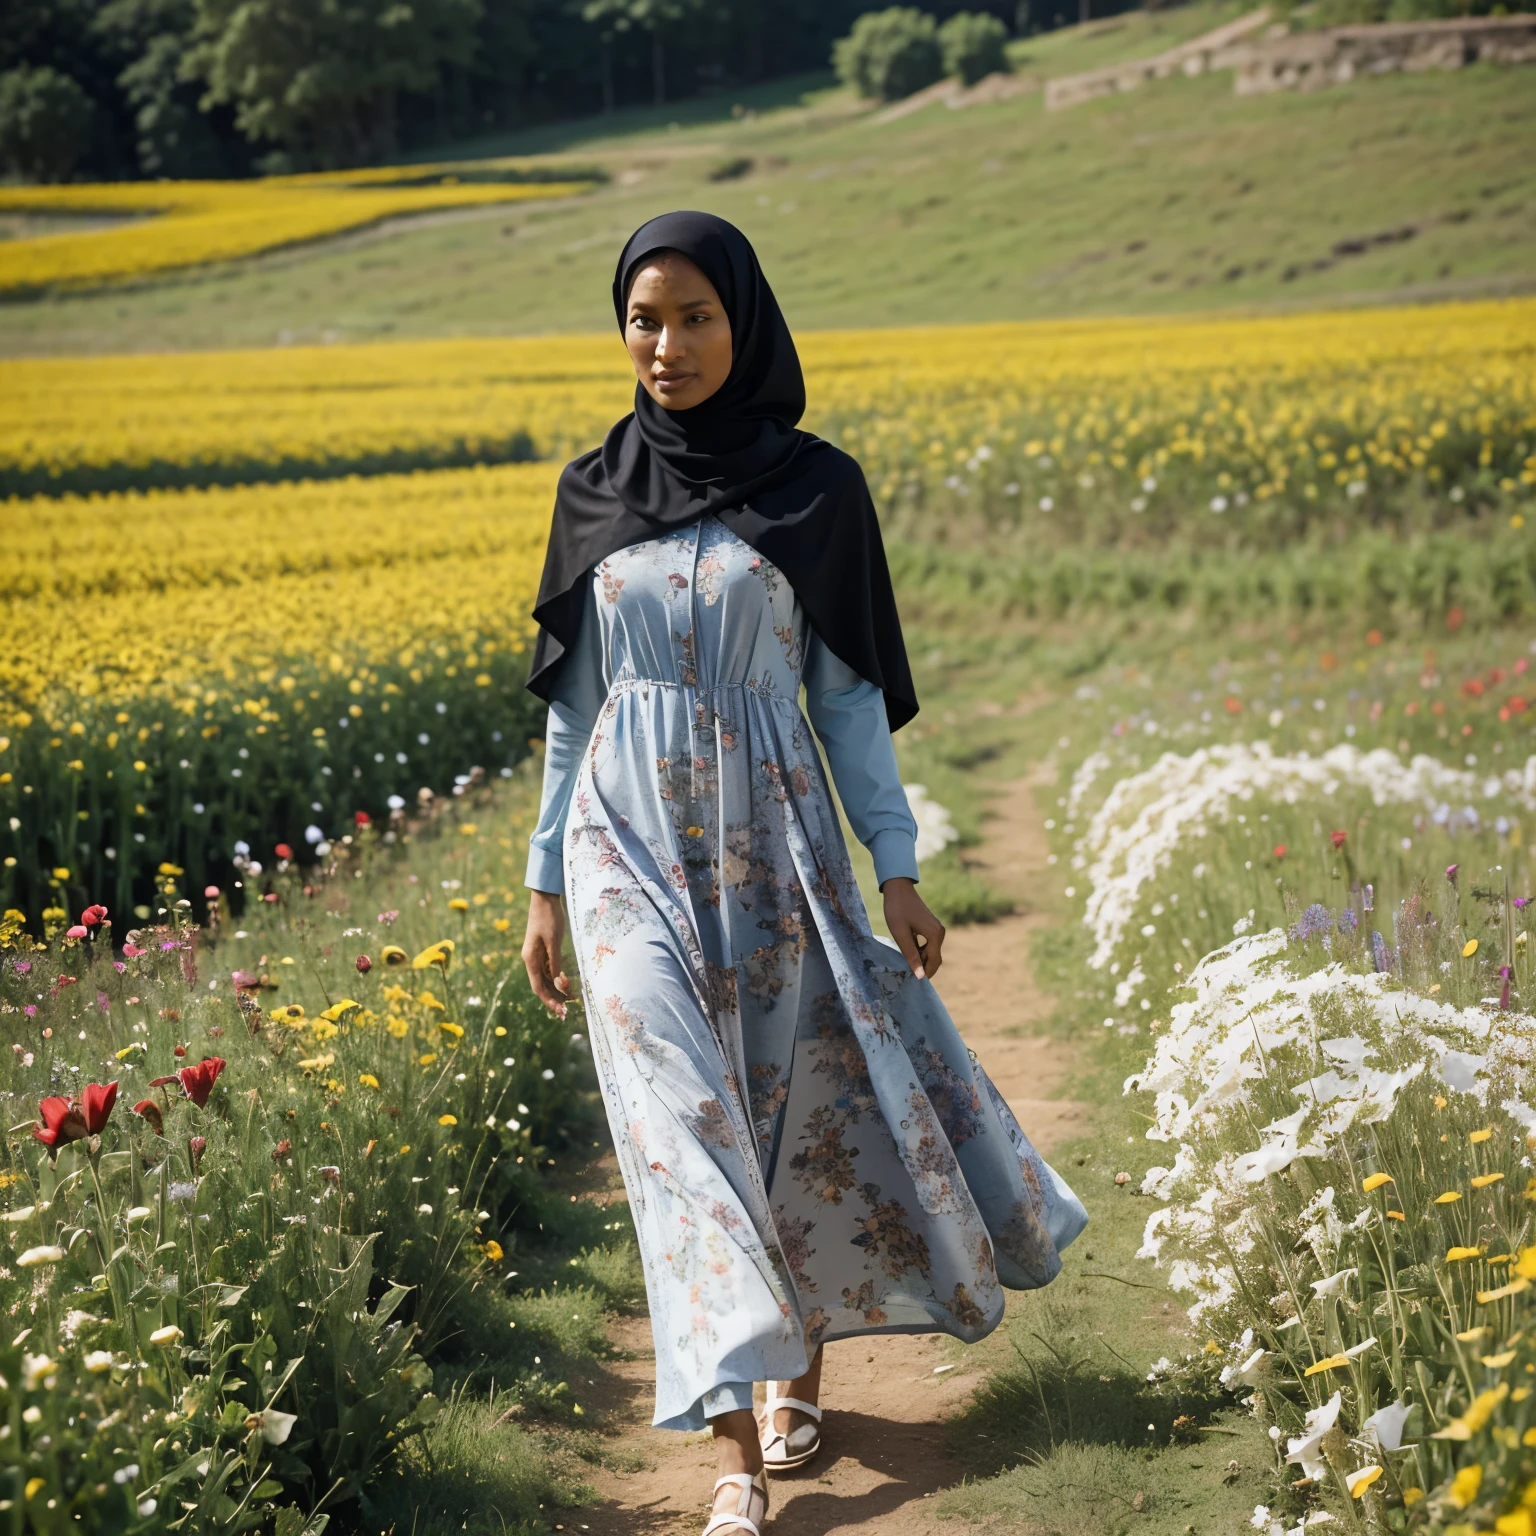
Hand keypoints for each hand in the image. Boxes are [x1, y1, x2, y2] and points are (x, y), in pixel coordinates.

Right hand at [521, 890, 571, 1016]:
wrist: (545, 898)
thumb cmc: (549, 918)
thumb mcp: (554, 942)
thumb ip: (556, 964)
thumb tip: (559, 985)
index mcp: (530, 959)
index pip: (538, 987)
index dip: (549, 1001)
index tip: (560, 1011)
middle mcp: (531, 959)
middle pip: (541, 985)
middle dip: (553, 998)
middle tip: (567, 1011)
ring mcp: (536, 954)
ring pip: (545, 978)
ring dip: (556, 989)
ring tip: (569, 1000)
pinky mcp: (543, 949)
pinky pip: (548, 968)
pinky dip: (556, 977)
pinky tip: (566, 983)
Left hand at [882, 877, 944, 979]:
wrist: (898, 888)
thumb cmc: (897, 910)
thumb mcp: (901, 934)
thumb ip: (911, 955)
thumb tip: (921, 976)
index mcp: (935, 935)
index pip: (934, 962)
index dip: (925, 974)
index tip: (912, 982)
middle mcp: (940, 932)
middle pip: (935, 958)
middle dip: (923, 968)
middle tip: (906, 973)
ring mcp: (937, 929)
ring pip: (932, 952)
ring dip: (921, 960)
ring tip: (905, 963)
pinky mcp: (932, 927)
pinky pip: (929, 945)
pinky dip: (921, 952)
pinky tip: (908, 952)